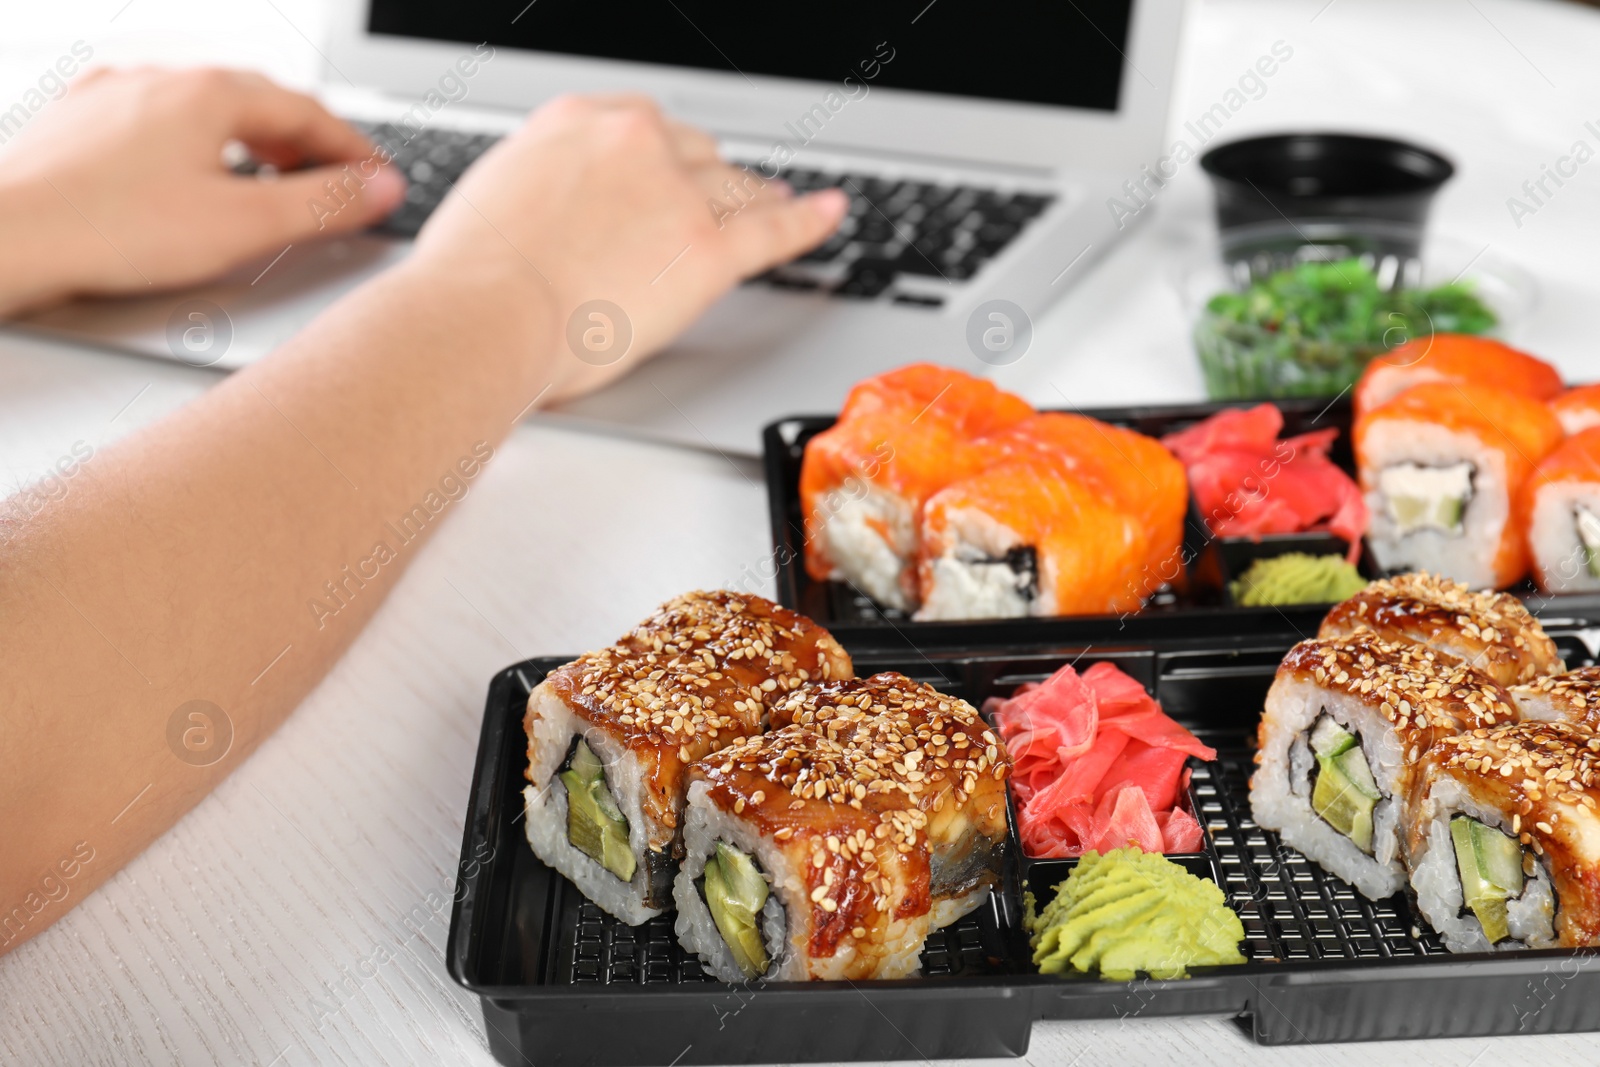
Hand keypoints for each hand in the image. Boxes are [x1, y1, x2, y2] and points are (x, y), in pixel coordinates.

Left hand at [0, 67, 404, 313]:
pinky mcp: (79, 124)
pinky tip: (187, 178)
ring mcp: (114, 97)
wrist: (8, 239)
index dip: (352, 149)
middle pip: (256, 103)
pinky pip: (154, 123)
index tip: (377, 178)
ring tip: (266, 180)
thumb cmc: (110, 232)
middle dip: (302, 142)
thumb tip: (381, 188)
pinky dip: (191, 147)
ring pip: (202, 110)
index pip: (307, 112)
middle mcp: (160, 80)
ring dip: (247, 142)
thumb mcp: (244, 227)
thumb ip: (323, 205)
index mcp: (209, 94)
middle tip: (331, 179)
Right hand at [408, 93, 847, 400]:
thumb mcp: (490, 206)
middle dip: (705, 178)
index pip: (640, 127)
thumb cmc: (469, 283)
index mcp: (572, 124)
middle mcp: (631, 143)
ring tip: (775, 203)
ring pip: (734, 186)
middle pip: (693, 152)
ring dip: (754, 196)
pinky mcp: (707, 248)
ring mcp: (676, 192)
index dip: (661, 154)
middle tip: (713, 198)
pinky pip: (774, 228)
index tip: (666, 166)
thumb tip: (544, 220)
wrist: (484, 314)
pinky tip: (829, 213)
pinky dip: (808, 220)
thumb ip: (536, 198)